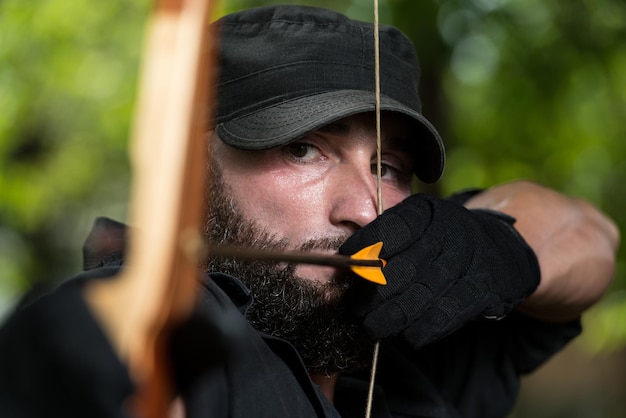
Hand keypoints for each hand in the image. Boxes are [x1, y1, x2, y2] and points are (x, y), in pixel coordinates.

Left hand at [339, 194, 539, 348]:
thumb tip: (349, 264)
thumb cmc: (444, 241)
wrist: (501, 250)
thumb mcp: (419, 226)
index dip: (366, 246)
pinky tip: (409, 336)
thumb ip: (388, 241)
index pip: (392, 228)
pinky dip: (424, 328)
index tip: (345, 262)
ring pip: (422, 294)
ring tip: (372, 327)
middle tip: (355, 308)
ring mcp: (469, 260)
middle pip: (403, 267)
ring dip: (392, 316)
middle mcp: (449, 232)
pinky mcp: (483, 289)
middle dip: (373, 293)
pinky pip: (448, 313)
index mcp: (427, 212)